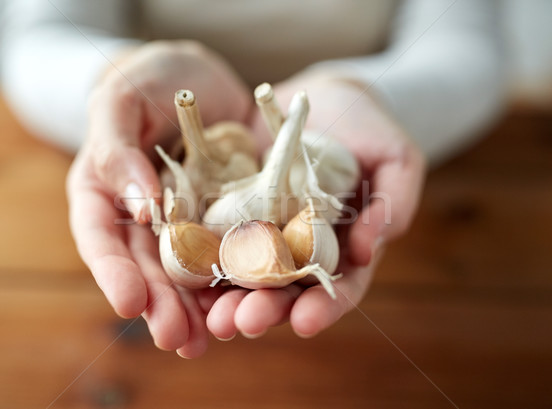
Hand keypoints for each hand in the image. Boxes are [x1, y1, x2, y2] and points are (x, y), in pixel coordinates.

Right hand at [67, 40, 250, 357]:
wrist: (201, 81)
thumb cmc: (150, 80)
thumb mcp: (122, 98)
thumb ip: (117, 148)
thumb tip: (139, 208)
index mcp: (105, 192)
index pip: (100, 238)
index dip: (113, 273)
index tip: (129, 303)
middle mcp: (144, 218)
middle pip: (147, 267)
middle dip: (160, 305)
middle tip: (174, 338)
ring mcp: (187, 221)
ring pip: (188, 272)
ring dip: (196, 309)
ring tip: (205, 340)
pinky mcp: (226, 218)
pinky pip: (230, 251)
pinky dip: (235, 280)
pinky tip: (243, 306)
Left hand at [206, 72, 425, 338]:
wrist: (320, 99)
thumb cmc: (368, 128)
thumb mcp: (395, 158)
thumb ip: (394, 200)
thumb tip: (368, 248)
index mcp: (343, 246)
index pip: (339, 287)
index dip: (325, 306)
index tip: (306, 322)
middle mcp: (301, 249)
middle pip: (285, 290)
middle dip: (266, 309)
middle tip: (243, 323)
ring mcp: (264, 232)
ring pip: (245, 274)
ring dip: (227, 299)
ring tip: (211, 316)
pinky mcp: (232, 212)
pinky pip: (215, 238)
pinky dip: (202, 259)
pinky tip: (186, 275)